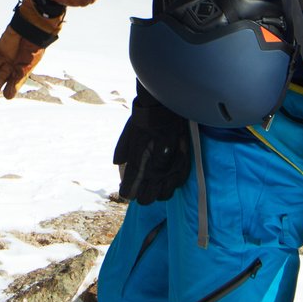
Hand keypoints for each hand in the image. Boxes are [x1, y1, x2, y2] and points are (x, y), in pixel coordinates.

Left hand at [0, 23, 48, 97]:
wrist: (30, 30)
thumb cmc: (32, 49)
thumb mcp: (27, 67)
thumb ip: (17, 81)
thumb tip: (7, 97)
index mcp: (17, 76)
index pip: (8, 92)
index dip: (7, 90)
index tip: (11, 82)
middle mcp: (9, 70)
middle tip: (3, 71)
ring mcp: (2, 60)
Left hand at [112, 86, 190, 204]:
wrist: (164, 104)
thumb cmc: (145, 117)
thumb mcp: (129, 132)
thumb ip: (122, 150)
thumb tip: (118, 165)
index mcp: (139, 155)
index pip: (131, 183)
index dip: (128, 191)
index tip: (125, 194)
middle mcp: (156, 162)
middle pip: (148, 194)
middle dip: (142, 197)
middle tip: (139, 195)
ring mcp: (171, 162)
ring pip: (165, 192)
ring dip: (157, 194)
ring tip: (153, 192)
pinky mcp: (184, 159)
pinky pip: (179, 181)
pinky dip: (172, 185)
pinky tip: (167, 183)